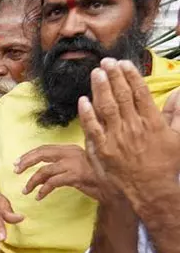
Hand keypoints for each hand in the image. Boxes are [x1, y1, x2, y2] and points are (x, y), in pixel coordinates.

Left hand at [15, 144, 113, 201]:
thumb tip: (42, 173)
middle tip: (15, 171)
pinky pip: (53, 182)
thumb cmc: (95, 178)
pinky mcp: (76, 175)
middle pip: (42, 154)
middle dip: (26, 162)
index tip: (17, 162)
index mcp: (70, 149)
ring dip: (32, 181)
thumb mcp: (76, 168)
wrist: (113, 187)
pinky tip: (39, 196)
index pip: (45, 148)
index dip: (29, 155)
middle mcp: (71, 153)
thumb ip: (61, 167)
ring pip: (45, 170)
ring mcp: (74, 163)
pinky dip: (43, 190)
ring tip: (26, 190)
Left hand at [78, 58, 179, 211]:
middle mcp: (134, 127)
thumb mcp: (178, 138)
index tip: (124, 63)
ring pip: (107, 108)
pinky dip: (87, 114)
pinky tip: (83, 101)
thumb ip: (178, 114)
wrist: (151, 189)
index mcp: (153, 122)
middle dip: (113, 76)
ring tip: (95, 73)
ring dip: (100, 89)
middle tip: (106, 62)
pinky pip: (93, 128)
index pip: (140, 93)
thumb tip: (179, 92)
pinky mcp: (104, 150)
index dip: (131, 76)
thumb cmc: (166, 164)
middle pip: (122, 96)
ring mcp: (117, 138)